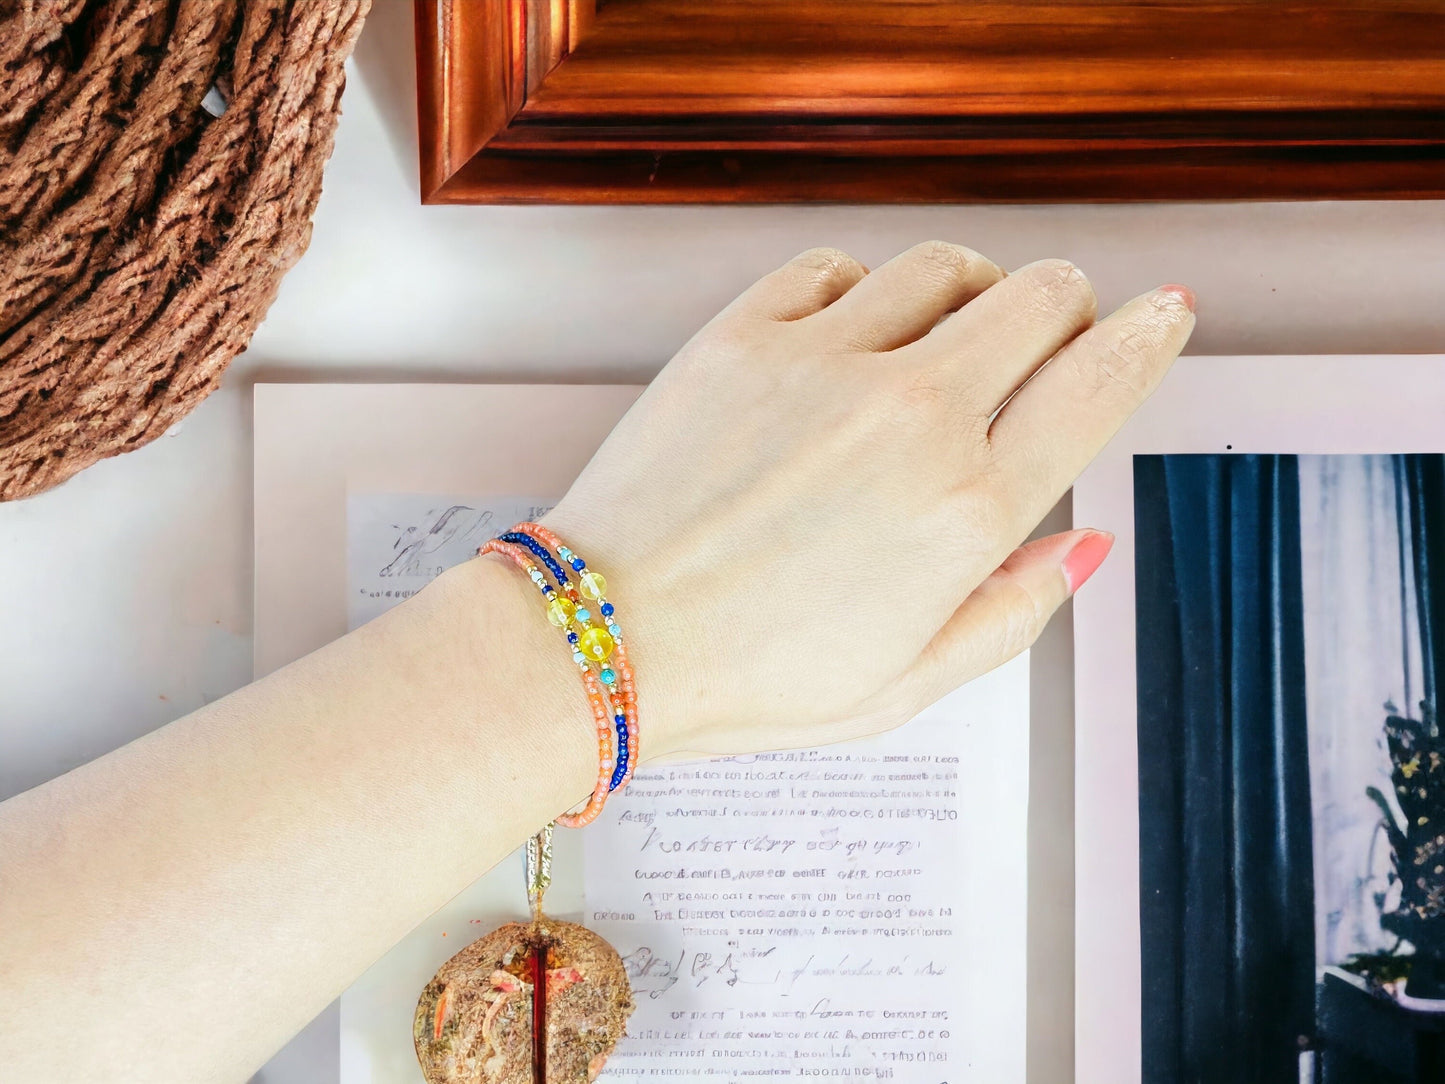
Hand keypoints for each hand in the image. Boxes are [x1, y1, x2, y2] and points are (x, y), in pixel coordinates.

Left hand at [543, 242, 1194, 757]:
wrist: (603, 642)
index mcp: (969, 511)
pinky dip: (859, 291)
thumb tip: (1088, 544)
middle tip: (1042, 337)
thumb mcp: (906, 683)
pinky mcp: (743, 336)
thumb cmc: (750, 679)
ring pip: (946, 265)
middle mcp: (913, 418)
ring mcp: (825, 364)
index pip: (1099, 384)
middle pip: (1041, 295)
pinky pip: (835, 269)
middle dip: (1063, 308)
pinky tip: (847, 335)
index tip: (1165, 313)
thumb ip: (1012, 609)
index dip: (1149, 337)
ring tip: (945, 332)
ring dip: (968, 288)